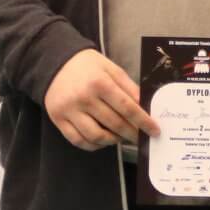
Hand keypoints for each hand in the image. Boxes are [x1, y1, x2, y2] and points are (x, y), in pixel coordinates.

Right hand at [44, 49, 158, 150]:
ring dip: (113, 140)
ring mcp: (69, 111)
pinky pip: (78, 140)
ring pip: (96, 136)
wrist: (55, 63)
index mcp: (100, 83)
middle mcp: (83, 98)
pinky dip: (94, 145)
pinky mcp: (58, 119)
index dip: (143, 122)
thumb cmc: (88, 66)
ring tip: (121, 137)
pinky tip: (104, 140)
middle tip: (141, 138)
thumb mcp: (112, 69)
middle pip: (114, 123)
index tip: (154, 131)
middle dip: (132, 133)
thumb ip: (129, 87)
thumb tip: (146, 107)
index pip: (127, 108)